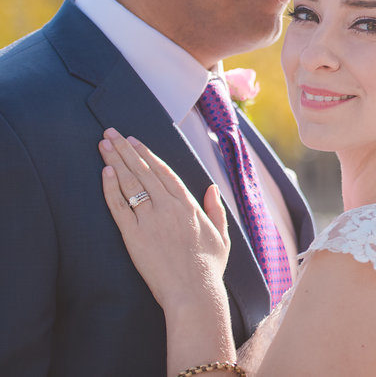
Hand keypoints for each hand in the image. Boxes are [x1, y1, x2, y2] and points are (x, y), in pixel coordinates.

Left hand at [99, 128, 229, 314]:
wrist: (194, 292)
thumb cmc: (209, 268)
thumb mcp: (221, 235)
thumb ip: (216, 209)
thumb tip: (212, 188)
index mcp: (189, 205)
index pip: (164, 171)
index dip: (148, 154)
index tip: (135, 141)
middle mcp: (168, 207)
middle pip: (143, 170)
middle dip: (126, 149)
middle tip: (111, 132)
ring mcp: (150, 220)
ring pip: (130, 183)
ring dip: (115, 161)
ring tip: (103, 144)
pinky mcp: (133, 236)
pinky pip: (119, 206)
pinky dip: (111, 187)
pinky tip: (104, 171)